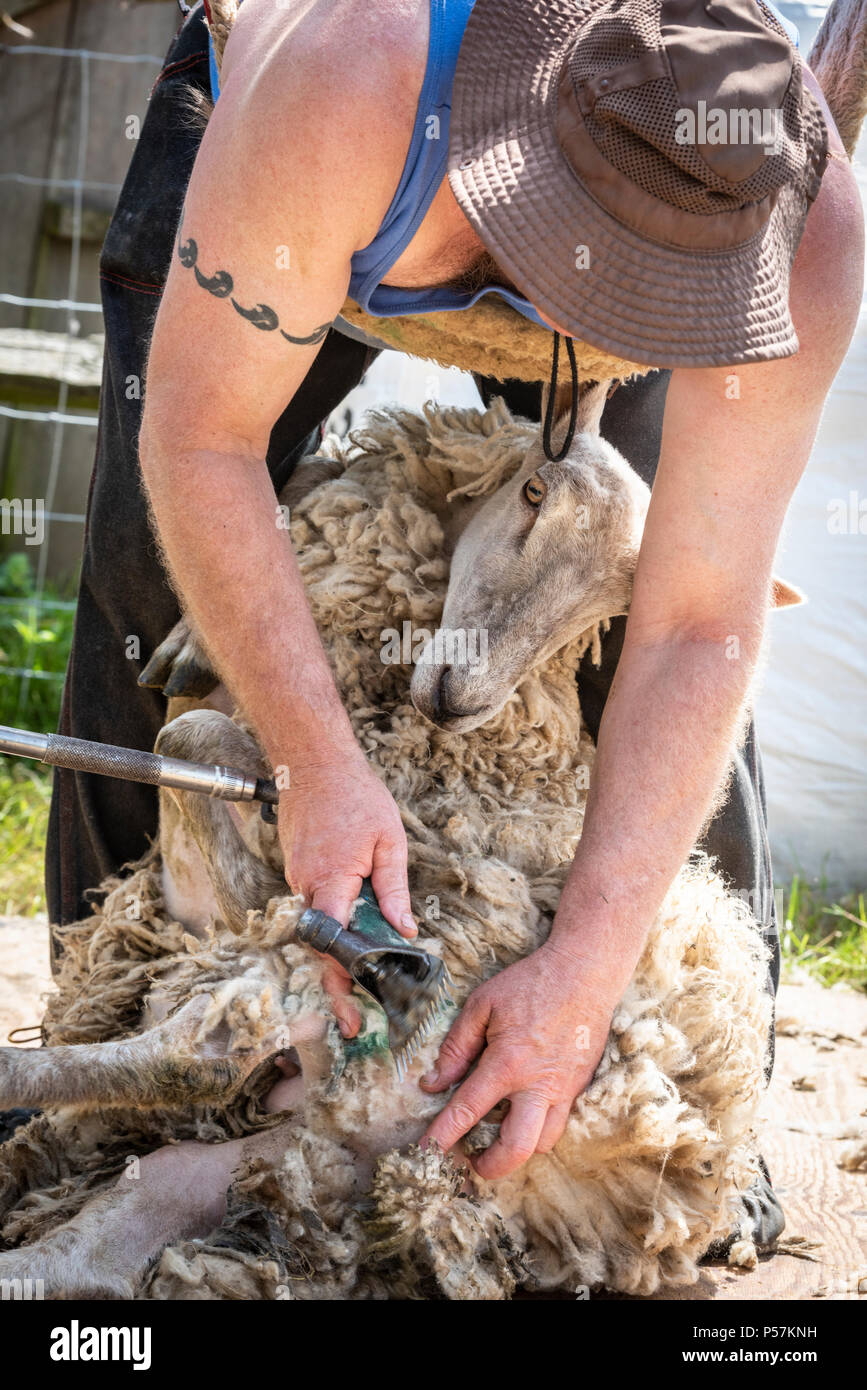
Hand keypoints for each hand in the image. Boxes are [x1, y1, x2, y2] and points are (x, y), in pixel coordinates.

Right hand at [280, 751, 416, 1037]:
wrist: (313, 761)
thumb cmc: (356, 795)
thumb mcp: (389, 841)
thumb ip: (394, 889)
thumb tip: (405, 931)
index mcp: (330, 880)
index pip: (331, 941)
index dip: (341, 977)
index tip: (352, 1008)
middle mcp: (306, 884)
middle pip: (321, 944)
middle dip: (337, 983)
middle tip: (353, 1022)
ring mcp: (297, 877)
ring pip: (320, 924)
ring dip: (339, 950)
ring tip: (363, 983)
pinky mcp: (297, 869)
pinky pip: (316, 903)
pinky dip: (334, 921)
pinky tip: (355, 931)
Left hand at [420, 943, 615, 1179]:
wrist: (586, 972)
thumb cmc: (530, 983)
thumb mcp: (483, 1004)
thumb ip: (456, 1046)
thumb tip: (433, 1082)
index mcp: (507, 1063)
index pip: (467, 1111)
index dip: (442, 1136)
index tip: (425, 1153)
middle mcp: (537, 1085)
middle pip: (516, 1148)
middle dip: (490, 1166)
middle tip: (471, 1161)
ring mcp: (563, 1089)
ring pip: (543, 1143)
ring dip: (517, 1148)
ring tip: (497, 1136)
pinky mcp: (579, 1086)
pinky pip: (560, 1123)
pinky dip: (539, 1128)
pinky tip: (523, 1113)